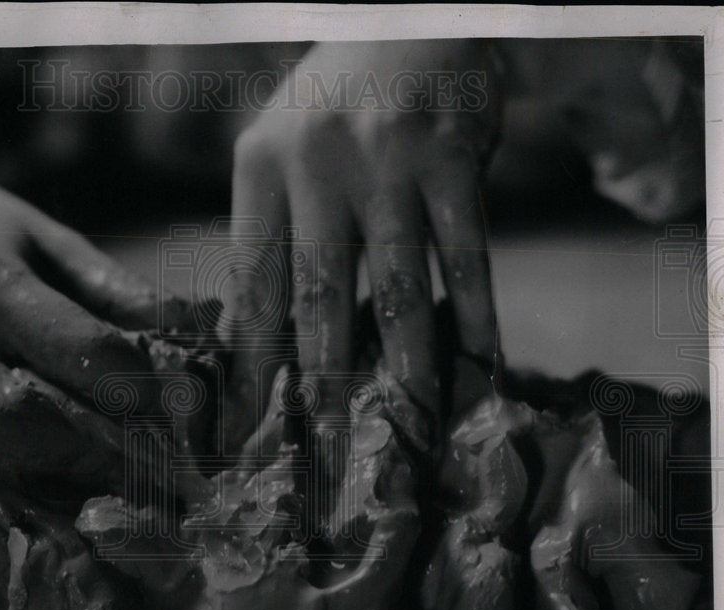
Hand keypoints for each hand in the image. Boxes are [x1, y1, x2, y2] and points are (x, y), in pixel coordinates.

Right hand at [0, 158, 202, 609]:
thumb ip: (118, 289)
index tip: (189, 414)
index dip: (142, 388)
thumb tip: (198, 327)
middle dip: (90, 460)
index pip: (79, 347)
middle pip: (8, 421)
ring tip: (86, 537)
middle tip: (156, 487)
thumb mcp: (49, 239)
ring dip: (13, 514)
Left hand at [217, 41, 502, 454]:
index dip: (248, 365)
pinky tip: (481, 364)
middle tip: (324, 452)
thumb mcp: (278, 157)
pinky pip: (468, 256)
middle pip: (319, 298)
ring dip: (408, 368)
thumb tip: (252, 343)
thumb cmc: (332, 108)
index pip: (251, 286)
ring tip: (408, 428)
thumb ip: (269, 240)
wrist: (406, 20)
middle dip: (321, 385)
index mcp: (259, 169)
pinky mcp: (454, 158)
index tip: (242, 427)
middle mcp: (318, 163)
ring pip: (399, 288)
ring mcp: (389, 161)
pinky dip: (478, 316)